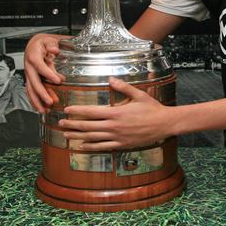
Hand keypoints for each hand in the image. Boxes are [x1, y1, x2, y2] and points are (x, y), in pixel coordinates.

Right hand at [23, 33, 68, 111]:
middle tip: (50, 102)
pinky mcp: (30, 80)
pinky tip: (40, 108)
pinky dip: (34, 101)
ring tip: (44, 110)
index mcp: (33, 56)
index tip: (58, 80)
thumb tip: (55, 49)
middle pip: (33, 82)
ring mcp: (28, 75)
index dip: (48, 74)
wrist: (33, 45)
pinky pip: (30, 91)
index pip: (40, 66)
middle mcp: (29, 67)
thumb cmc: (42, 44)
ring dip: (37, 101)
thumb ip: (52, 45)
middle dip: (41, 93)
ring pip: (30, 89)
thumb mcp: (48, 40)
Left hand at [58, 78, 173, 150]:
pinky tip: (82, 146)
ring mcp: (117, 137)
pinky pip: (103, 147)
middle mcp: (114, 126)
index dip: (77, 111)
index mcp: (116, 113)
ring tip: (66, 135)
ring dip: (78, 136)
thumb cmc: (152, 108)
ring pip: (92, 138)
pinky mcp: (122, 144)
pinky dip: (91, 147)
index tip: (67, 109)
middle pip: (88, 126)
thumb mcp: (139, 94)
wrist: (165, 124)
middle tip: (60, 123)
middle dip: (72, 124)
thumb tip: (110, 79)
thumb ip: (123, 87)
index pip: (91, 112)